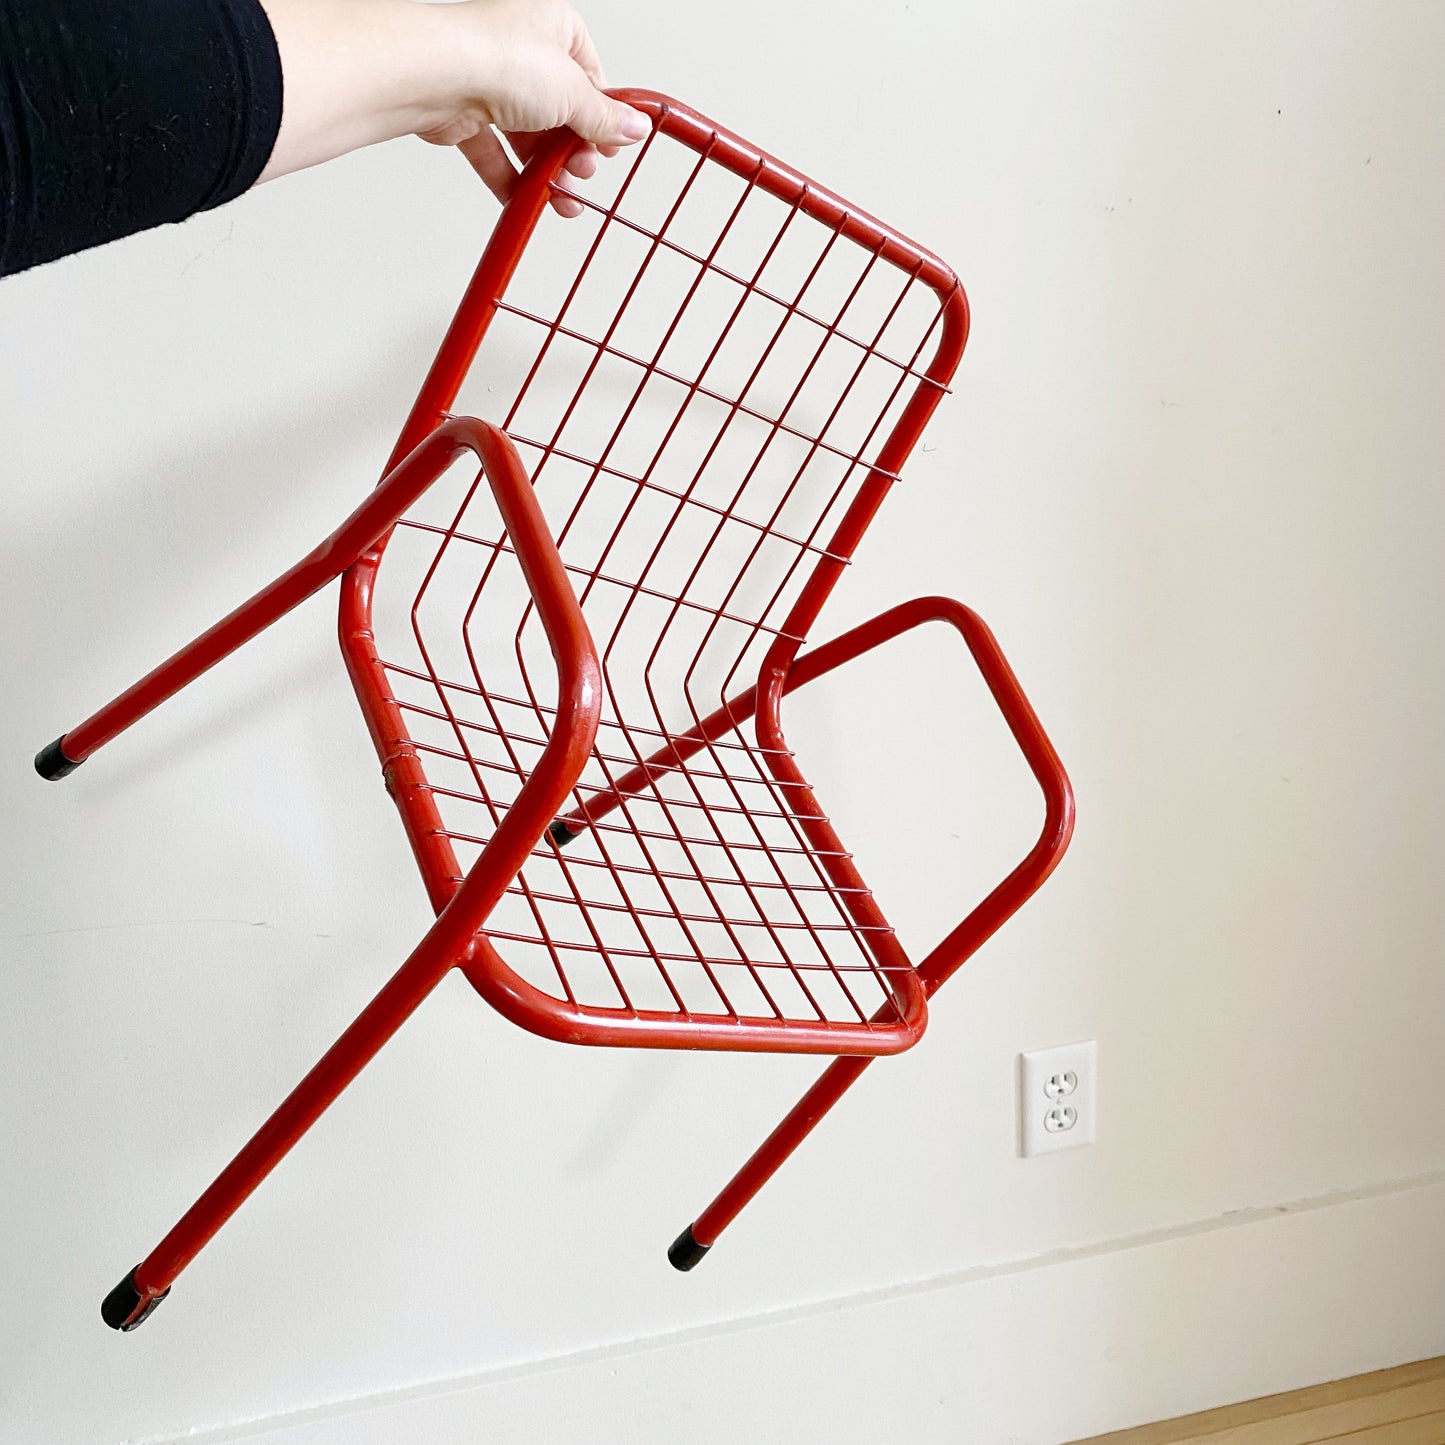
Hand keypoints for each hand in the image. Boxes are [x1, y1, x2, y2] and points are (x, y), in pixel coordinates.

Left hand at [258, 0, 648, 215]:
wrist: (432, 75)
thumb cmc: (496, 58)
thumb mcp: (573, 92)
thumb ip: (604, 118)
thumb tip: (634, 128)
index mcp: (554, 27)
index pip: (591, 78)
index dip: (603, 117)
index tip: (611, 147)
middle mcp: (521, 49)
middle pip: (560, 112)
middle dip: (574, 150)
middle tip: (582, 171)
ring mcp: (491, 82)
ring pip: (527, 136)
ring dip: (547, 171)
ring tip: (561, 195)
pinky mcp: (464, 114)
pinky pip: (494, 153)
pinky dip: (510, 178)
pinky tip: (526, 198)